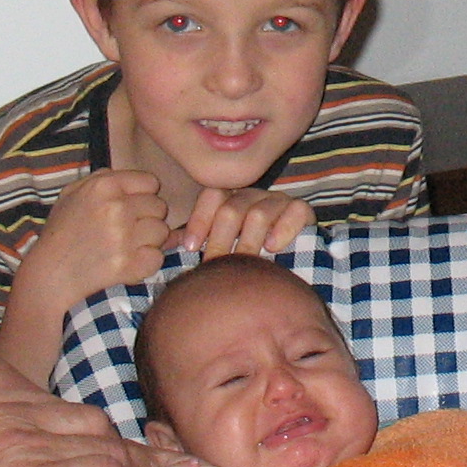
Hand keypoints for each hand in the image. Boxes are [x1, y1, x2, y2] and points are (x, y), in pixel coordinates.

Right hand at [14, 168, 174, 320]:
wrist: (50, 275)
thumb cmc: (61, 232)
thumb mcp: (73, 194)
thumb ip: (104, 178)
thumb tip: (142, 181)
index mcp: (103, 186)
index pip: (151, 182)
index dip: (144, 195)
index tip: (132, 207)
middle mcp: (116, 207)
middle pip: (159, 207)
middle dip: (148, 218)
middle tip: (127, 230)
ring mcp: (124, 237)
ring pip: (162, 232)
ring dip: (150, 241)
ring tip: (127, 246)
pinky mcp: (129, 264)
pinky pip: (158, 258)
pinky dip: (146, 263)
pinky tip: (128, 262)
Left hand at [175, 186, 314, 259]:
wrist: (285, 270)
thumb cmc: (246, 256)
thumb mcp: (218, 247)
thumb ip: (194, 241)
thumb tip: (165, 243)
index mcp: (230, 200)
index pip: (211, 197)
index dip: (199, 220)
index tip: (191, 248)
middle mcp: (252, 196)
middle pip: (231, 209)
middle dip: (220, 240)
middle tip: (215, 265)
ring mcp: (278, 201)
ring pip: (258, 213)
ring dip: (248, 242)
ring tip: (244, 262)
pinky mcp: (302, 210)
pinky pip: (295, 211)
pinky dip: (283, 229)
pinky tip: (273, 247)